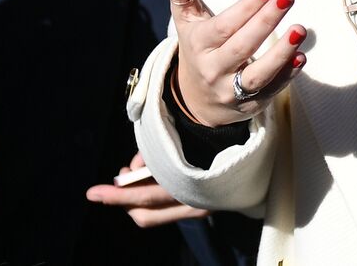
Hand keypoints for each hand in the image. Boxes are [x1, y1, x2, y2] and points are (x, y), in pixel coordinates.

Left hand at [85, 151, 210, 227]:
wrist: (260, 158)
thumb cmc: (222, 140)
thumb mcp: (191, 140)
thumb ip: (160, 154)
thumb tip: (133, 167)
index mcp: (196, 184)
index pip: (150, 197)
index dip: (120, 195)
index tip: (95, 192)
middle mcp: (196, 203)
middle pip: (145, 214)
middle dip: (120, 200)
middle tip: (102, 189)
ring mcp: (198, 208)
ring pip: (150, 217)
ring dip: (132, 200)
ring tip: (130, 175)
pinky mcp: (199, 208)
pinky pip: (160, 213)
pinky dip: (145, 199)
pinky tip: (147, 178)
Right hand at [169, 0, 305, 127]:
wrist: (196, 98)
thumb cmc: (198, 45)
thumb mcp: (186, 18)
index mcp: (199, 44)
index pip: (224, 26)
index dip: (246, 7)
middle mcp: (213, 69)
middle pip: (242, 47)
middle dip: (266, 21)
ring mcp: (232, 90)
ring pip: (258, 74)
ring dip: (281, 53)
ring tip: (301, 29)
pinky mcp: (251, 104)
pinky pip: (271, 90)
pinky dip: (288, 75)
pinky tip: (302, 56)